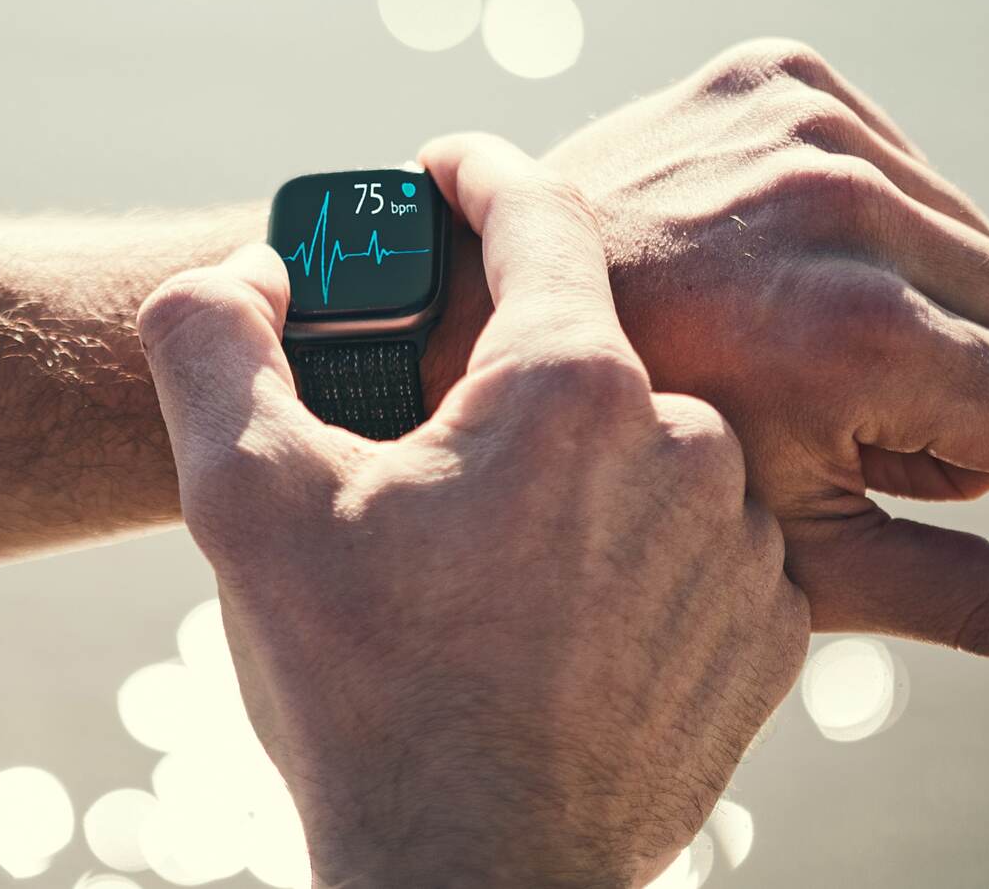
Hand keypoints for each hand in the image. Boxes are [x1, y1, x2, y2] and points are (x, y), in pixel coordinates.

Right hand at [138, 137, 808, 887]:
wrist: (474, 879)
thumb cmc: (366, 693)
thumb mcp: (243, 501)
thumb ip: (218, 341)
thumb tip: (255, 270)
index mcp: (571, 390)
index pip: (540, 218)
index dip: (483, 177)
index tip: (452, 170)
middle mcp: (687, 447)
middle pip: (587, 360)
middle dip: (509, 385)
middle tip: (438, 458)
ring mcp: (744, 544)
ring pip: (649, 456)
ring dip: (576, 480)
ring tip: (502, 566)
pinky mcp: (771, 629)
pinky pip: (705, 544)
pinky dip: (641, 554)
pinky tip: (574, 615)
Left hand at [539, 39, 988, 655]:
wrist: (482, 327)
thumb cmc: (634, 468)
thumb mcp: (804, 562)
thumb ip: (981, 593)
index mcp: (860, 336)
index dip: (942, 454)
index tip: (832, 443)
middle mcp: (845, 207)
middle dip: (933, 374)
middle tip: (798, 388)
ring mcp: (805, 125)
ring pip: (976, 240)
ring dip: (902, 297)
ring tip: (772, 323)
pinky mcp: (776, 76)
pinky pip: (910, 170)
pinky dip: (859, 229)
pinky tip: (761, 262)